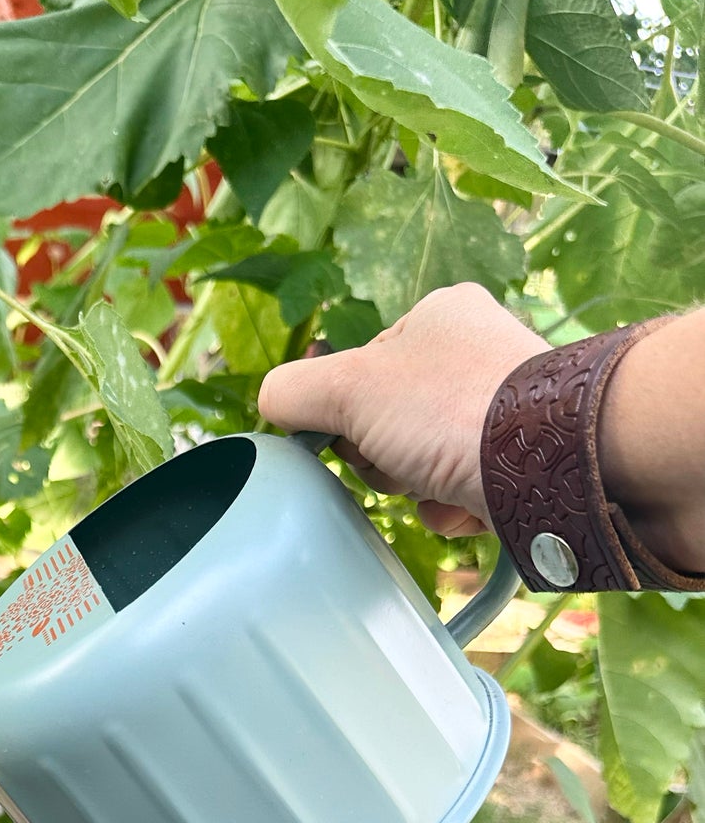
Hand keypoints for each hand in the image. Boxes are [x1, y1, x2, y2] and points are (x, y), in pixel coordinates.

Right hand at [257, 285, 547, 536]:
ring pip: (423, 461)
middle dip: (386, 458)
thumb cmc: (446, 409)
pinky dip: (456, 506)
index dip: (346, 414)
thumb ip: (292, 392)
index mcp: (436, 316)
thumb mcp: (346, 389)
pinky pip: (464, 489)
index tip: (356, 436)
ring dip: (418, 488)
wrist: (552, 461)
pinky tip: (469, 506)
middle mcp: (475, 351)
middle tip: (400, 465)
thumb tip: (271, 404)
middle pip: (388, 422)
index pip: (360, 372)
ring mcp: (506, 405)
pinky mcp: (527, 455)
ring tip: (440, 487)